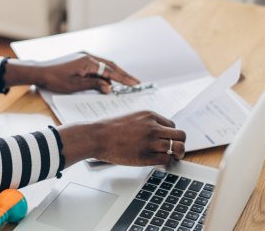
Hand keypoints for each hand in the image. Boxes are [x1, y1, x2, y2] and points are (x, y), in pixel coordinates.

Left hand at [5, 53, 139, 93]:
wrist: (39, 72)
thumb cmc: (54, 79)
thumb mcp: (75, 86)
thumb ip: (94, 85)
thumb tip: (109, 88)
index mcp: (88, 61)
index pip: (110, 71)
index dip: (123, 78)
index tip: (135, 84)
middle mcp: (87, 56)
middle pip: (110, 65)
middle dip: (123, 74)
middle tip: (136, 83)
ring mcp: (83, 57)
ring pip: (104, 65)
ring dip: (114, 74)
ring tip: (125, 83)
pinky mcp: (79, 59)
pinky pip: (96, 66)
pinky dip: (104, 73)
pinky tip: (107, 80)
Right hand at [60, 111, 185, 166]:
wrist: (96, 136)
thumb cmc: (109, 128)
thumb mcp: (131, 117)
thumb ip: (146, 122)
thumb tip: (158, 132)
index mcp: (149, 115)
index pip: (172, 124)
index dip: (170, 134)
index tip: (165, 139)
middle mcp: (153, 127)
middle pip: (181, 135)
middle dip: (180, 143)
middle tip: (175, 149)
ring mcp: (150, 142)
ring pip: (177, 148)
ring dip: (176, 154)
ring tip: (172, 157)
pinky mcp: (146, 156)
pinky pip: (166, 159)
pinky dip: (166, 161)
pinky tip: (160, 161)